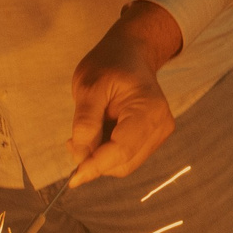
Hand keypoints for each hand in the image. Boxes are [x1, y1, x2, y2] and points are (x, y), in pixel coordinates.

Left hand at [68, 0, 183, 184]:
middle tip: (71, 142)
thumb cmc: (110, 64)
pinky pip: (127, 157)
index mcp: (148, 109)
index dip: (96, 166)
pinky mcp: (154, 138)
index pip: (122, 150)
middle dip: (94, 160)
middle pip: (124, 163)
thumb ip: (85, 121)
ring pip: (124, 164)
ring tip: (86, 131)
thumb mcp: (89, 86)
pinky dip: (107, 152)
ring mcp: (160, 133)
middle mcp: (161, 125)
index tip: (72, 179)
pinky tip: (99, 132)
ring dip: (100, 157)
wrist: (131, 54)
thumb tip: (80, 154)